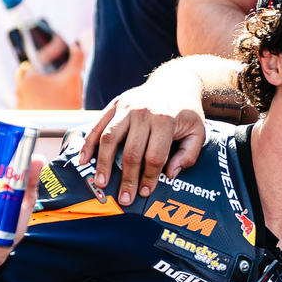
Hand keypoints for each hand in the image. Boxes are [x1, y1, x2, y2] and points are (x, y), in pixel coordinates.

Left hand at [15, 37, 86, 109]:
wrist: (63, 129)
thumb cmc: (67, 104)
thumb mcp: (74, 78)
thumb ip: (76, 58)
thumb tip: (76, 46)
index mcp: (29, 78)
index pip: (29, 66)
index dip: (40, 70)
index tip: (50, 76)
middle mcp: (20, 89)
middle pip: (26, 79)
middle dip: (37, 81)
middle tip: (51, 88)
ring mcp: (19, 103)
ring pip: (25, 92)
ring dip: (34, 93)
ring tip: (50, 99)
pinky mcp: (21, 115)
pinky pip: (25, 105)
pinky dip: (33, 104)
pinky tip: (45, 108)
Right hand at [80, 70, 208, 203]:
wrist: (175, 83)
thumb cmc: (186, 112)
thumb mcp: (198, 131)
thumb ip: (188, 154)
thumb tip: (169, 174)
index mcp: (166, 119)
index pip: (154, 156)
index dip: (149, 177)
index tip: (145, 193)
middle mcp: (144, 112)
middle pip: (131, 151)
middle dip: (127, 178)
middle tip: (124, 198)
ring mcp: (126, 106)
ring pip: (110, 138)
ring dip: (104, 163)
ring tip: (101, 182)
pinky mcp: (114, 104)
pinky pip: (98, 125)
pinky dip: (89, 143)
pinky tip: (84, 160)